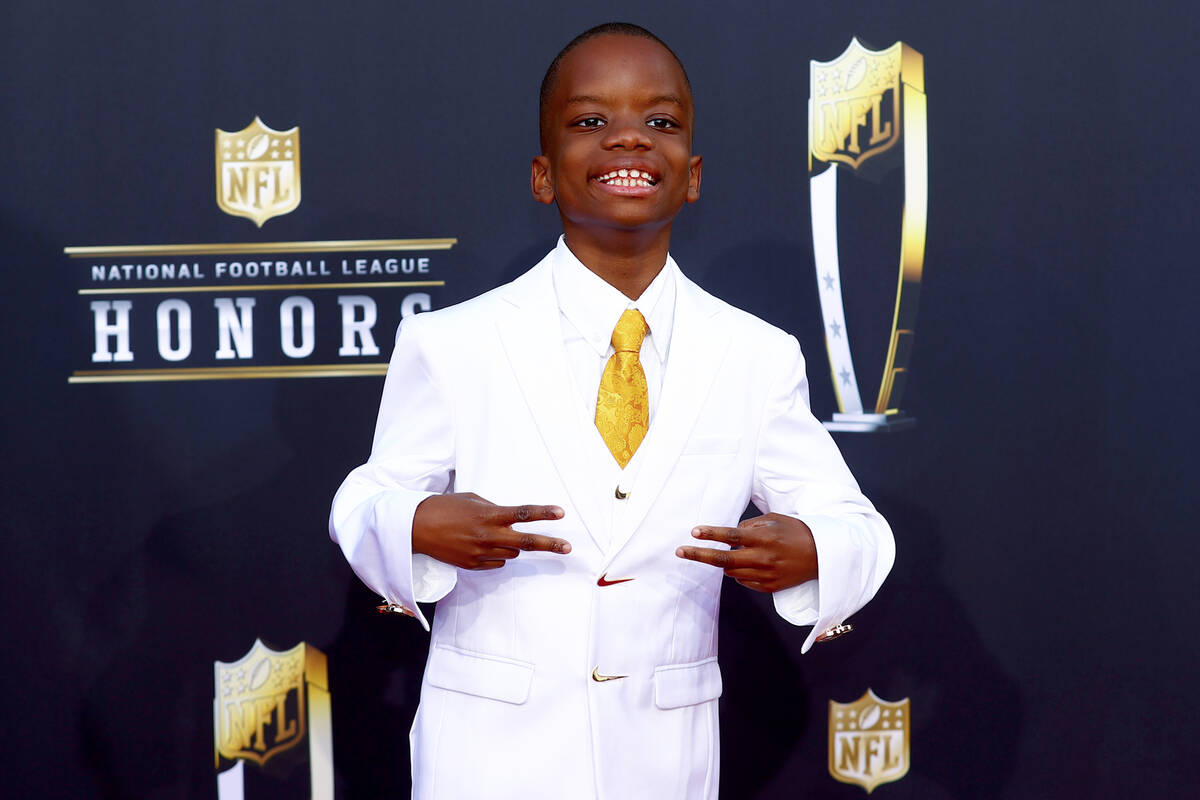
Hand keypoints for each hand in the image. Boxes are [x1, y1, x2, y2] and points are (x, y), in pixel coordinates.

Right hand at [412, 492, 569, 569]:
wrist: (417, 528)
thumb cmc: (444, 507)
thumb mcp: (472, 500)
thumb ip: (494, 509)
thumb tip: (510, 519)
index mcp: (489, 515)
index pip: (523, 514)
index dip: (544, 513)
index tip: (561, 513)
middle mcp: (488, 535)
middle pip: (526, 543)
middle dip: (550, 544)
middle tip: (568, 548)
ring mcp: (480, 553)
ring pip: (512, 554)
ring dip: (513, 545)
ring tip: (496, 535)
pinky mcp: (473, 565)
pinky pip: (496, 562)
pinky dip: (496, 555)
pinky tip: (482, 545)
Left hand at [675, 513, 816, 592]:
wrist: (823, 556)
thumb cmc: (797, 532)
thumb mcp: (774, 520)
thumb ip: (750, 526)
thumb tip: (730, 535)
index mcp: (764, 538)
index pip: (731, 536)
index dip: (711, 534)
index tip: (694, 532)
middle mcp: (763, 558)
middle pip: (723, 560)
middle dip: (698, 555)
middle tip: (680, 552)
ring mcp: (766, 575)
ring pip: (731, 571)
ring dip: (725, 562)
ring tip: (733, 553)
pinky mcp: (769, 587)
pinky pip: (744, 581)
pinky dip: (740, 572)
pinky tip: (751, 564)